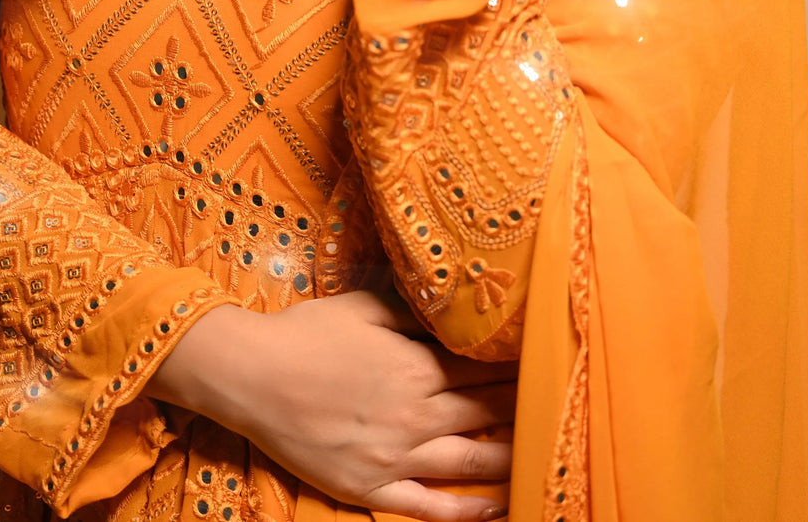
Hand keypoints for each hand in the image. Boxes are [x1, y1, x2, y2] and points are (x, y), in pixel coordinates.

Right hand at [151, 289, 514, 521]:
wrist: (252, 376)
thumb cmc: (306, 333)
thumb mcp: (363, 306)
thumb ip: (412, 311)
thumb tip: (451, 309)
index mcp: (415, 366)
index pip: (478, 368)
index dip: (510, 365)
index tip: (539, 361)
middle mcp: (414, 415)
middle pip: (482, 412)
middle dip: (520, 407)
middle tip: (555, 403)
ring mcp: (395, 458)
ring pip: (468, 461)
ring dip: (509, 457)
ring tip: (541, 452)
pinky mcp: (372, 489)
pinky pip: (430, 507)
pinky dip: (467, 511)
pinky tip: (497, 506)